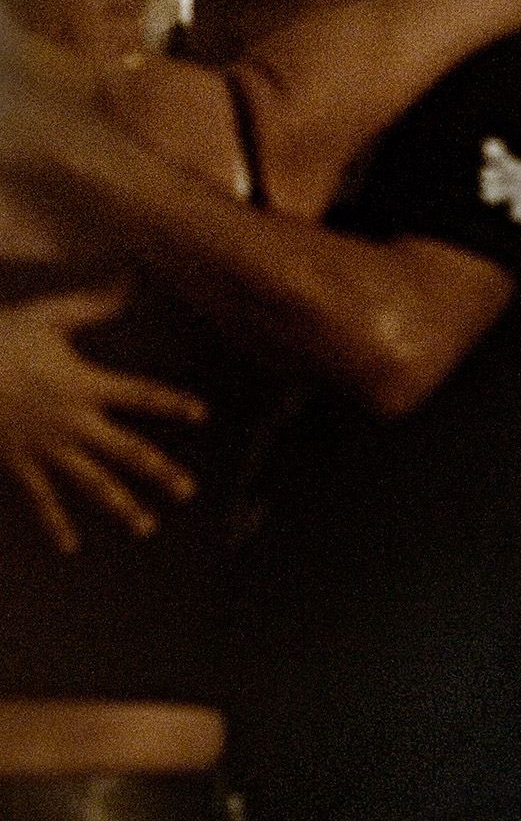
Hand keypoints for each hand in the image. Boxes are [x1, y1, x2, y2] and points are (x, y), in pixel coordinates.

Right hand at [0, 284, 206, 552]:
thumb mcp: (46, 317)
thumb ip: (93, 303)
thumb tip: (131, 273)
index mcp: (85, 385)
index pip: (141, 395)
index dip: (172, 404)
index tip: (201, 413)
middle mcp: (73, 422)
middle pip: (126, 451)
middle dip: (159, 471)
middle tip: (188, 490)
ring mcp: (46, 447)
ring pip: (91, 483)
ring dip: (120, 506)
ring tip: (147, 527)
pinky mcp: (19, 464)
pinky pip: (41, 500)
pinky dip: (55, 524)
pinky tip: (70, 547)